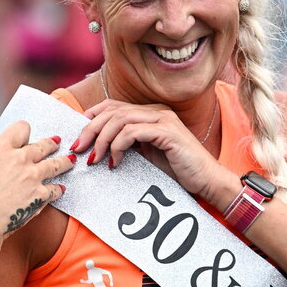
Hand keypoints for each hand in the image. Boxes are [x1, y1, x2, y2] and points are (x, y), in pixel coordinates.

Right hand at [0, 123, 74, 241]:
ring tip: (70, 160)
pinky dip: (57, 190)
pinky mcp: (41, 194)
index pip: (21, 128)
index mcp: (1, 149)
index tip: (28, 135)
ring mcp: (33, 176)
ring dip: (64, 162)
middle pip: (43, 145)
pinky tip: (60, 189)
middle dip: (51, 143)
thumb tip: (2, 160)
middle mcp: (20, 158)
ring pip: (56, 164)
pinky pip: (55, 189)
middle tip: (56, 142)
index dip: (26, 131)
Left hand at [72, 98, 232, 201]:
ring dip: (102, 140)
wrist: (207, 181)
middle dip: (90, 130)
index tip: (79, 137)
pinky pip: (132, 132)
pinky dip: (118, 146)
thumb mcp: (147, 156)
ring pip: (120, 120)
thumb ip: (128, 145)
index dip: (92, 118)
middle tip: (79, 149)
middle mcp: (157, 111)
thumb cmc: (178, 172)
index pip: (114, 106)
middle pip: (113, 111)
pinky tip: (115, 162)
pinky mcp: (167, 132)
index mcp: (151, 114)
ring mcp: (163, 119)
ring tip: (95, 159)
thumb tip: (98, 146)